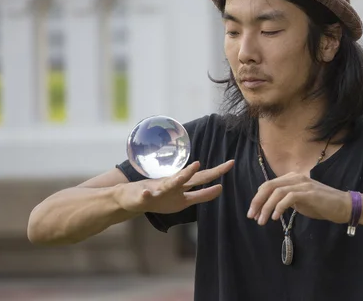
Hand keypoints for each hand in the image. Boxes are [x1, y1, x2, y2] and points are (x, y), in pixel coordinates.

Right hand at [116, 160, 233, 213]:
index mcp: (182, 186)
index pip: (203, 178)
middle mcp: (173, 184)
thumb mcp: (183, 199)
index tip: (232, 163)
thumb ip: (201, 195)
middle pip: (193, 177)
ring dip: (183, 175)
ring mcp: (158, 189)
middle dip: (209, 172)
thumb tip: (220, 189)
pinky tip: (148, 194)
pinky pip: (145, 196)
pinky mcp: (143, 196)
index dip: (217, 172)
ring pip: (171, 183)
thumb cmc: (159, 196)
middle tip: (225, 165)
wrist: (130, 197)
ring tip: (194, 167)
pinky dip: (146, 195)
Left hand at [247, 172, 350, 225]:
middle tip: (252, 216)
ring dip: (266, 207)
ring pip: (276, 192)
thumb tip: (269, 206)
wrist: (343, 206)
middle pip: (269, 186)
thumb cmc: (321, 205)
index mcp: (292, 178)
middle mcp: (295, 177)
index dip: (258, 198)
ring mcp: (302, 184)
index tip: (253, 213)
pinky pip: (288, 198)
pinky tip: (276, 218)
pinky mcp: (309, 193)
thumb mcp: (300, 200)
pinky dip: (279, 207)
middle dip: (257, 202)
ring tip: (262, 221)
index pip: (268, 185)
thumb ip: (286, 199)